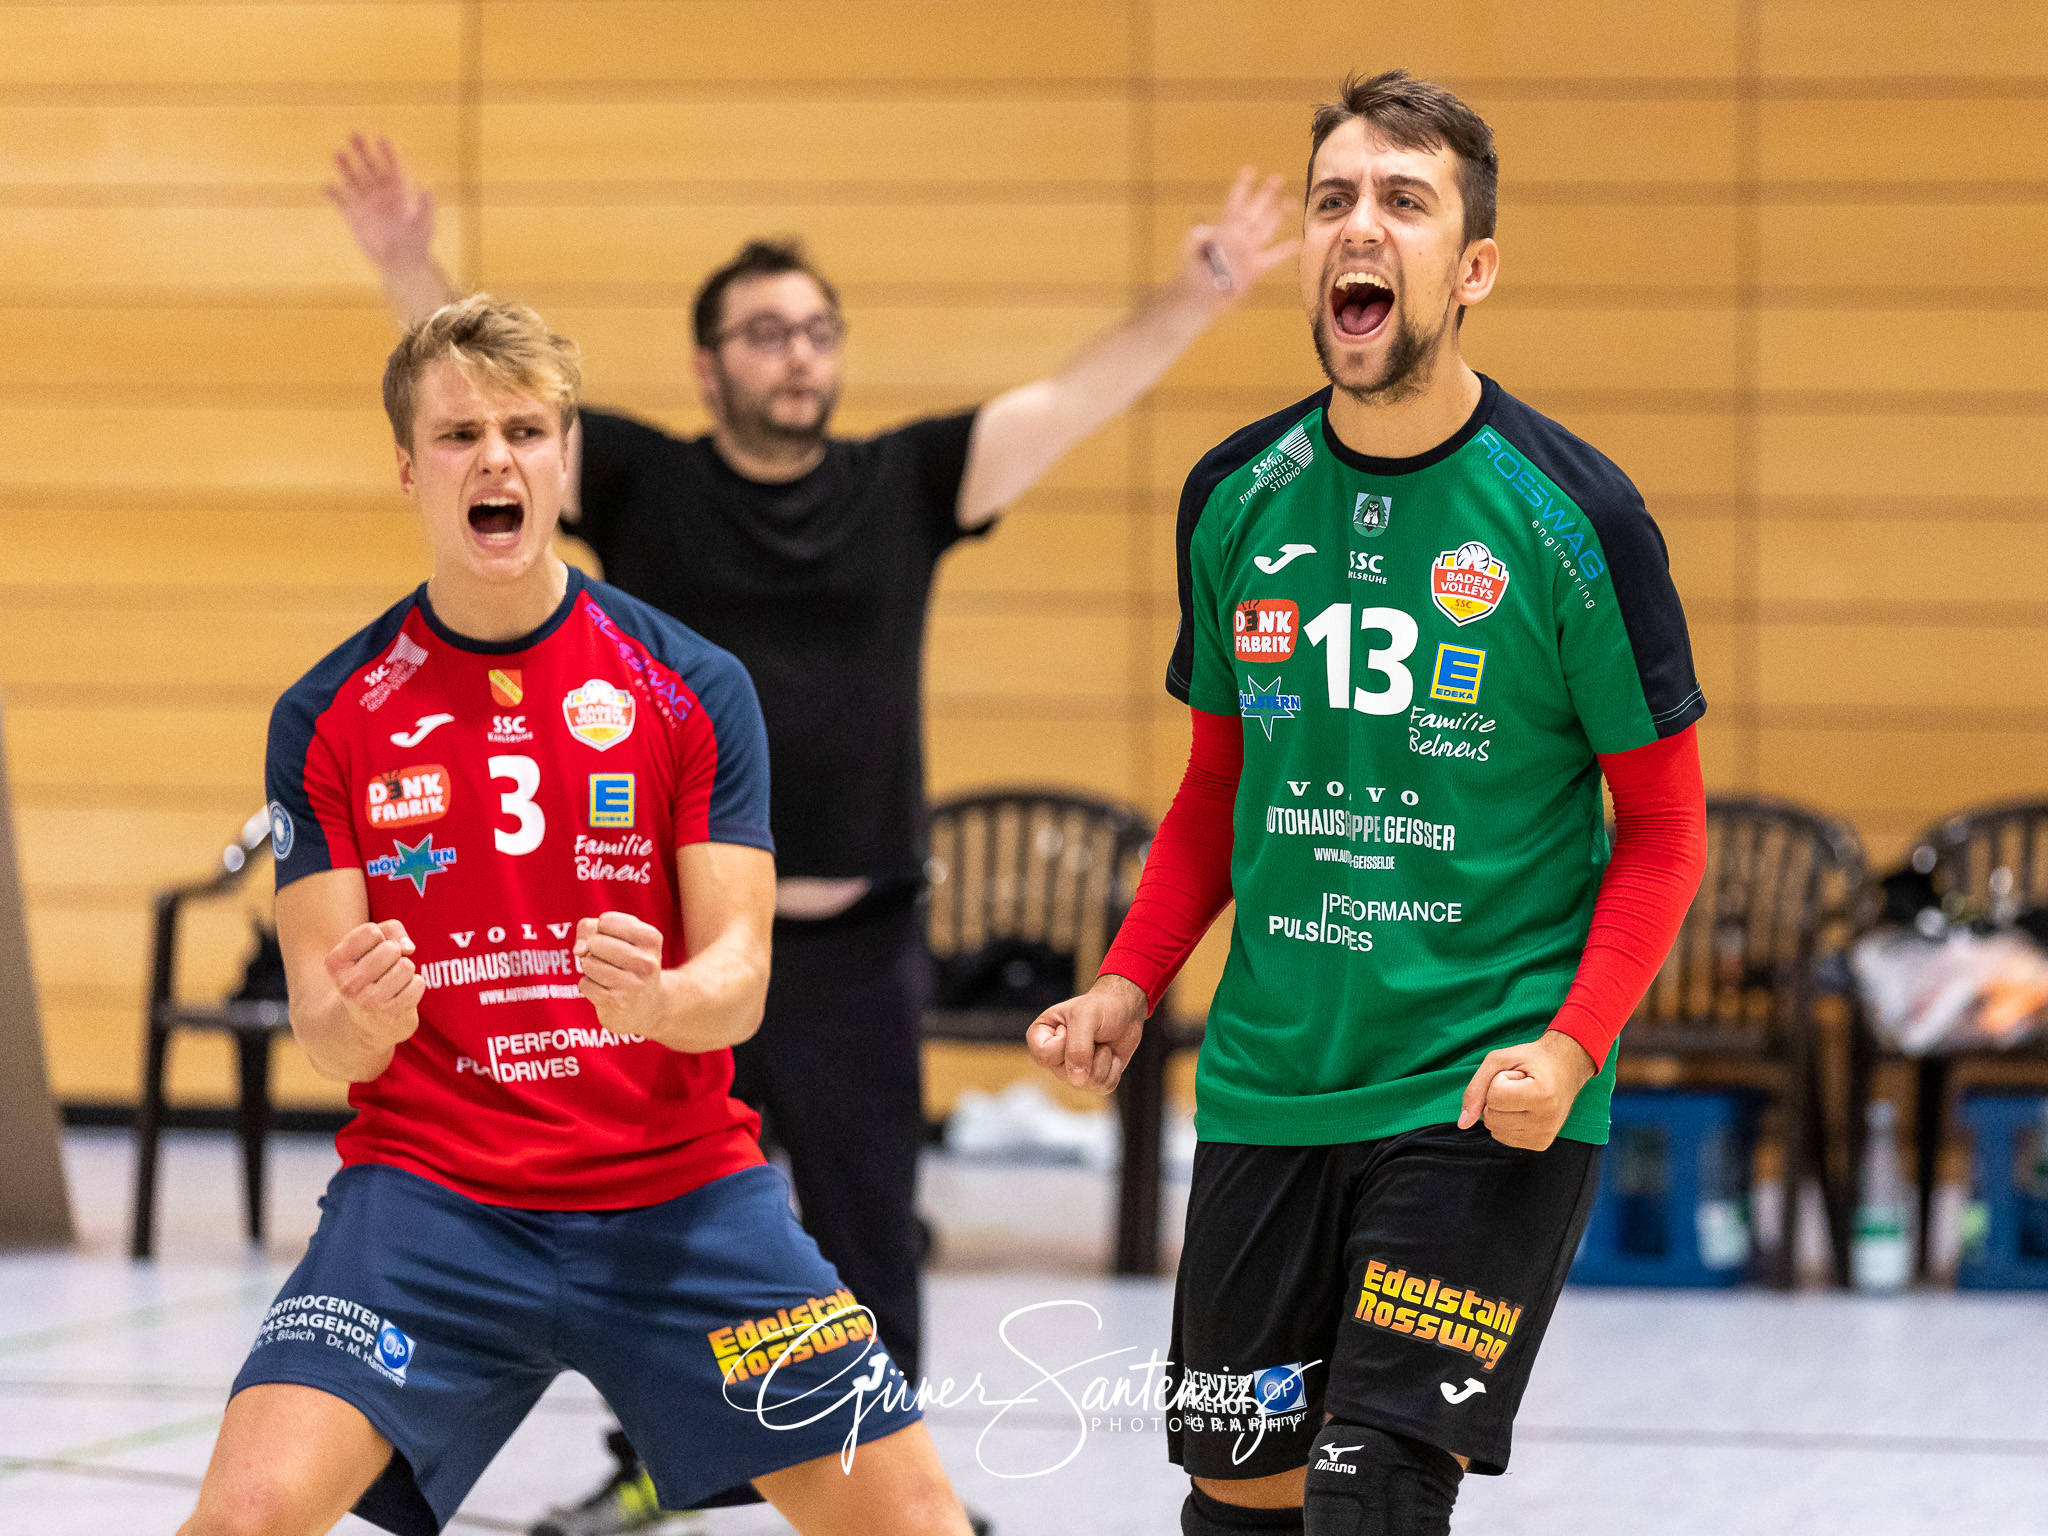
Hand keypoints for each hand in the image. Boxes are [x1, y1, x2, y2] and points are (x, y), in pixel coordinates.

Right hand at [323, 919, 424, 1050]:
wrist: (367, 1021)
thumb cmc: (372, 972)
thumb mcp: (372, 944)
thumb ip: (391, 929)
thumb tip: (408, 948)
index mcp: (335, 962)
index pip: (371, 931)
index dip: (379, 937)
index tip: (371, 952)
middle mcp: (348, 983)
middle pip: (391, 948)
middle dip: (395, 954)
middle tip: (384, 969)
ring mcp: (368, 1001)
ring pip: (406, 966)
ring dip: (406, 971)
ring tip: (392, 982)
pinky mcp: (390, 1013)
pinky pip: (418, 984)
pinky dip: (415, 986)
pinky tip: (401, 995)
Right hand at [325, 132, 435, 271]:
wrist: (402, 262)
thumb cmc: (418, 243)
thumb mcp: (426, 223)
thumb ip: (426, 205)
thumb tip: (427, 187)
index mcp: (399, 192)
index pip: (391, 166)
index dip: (386, 152)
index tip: (379, 138)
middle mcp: (381, 194)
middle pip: (370, 167)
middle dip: (362, 150)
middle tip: (353, 134)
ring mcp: (366, 203)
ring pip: (353, 179)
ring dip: (346, 166)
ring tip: (338, 153)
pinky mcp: (354, 216)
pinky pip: (341, 201)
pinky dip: (334, 194)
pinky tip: (327, 186)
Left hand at [576, 912, 667, 1038]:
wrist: (647, 1006)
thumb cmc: (628, 962)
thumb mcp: (620, 937)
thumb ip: (591, 928)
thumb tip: (578, 950)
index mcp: (651, 939)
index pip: (605, 921)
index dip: (601, 929)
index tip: (614, 939)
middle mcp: (645, 962)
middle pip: (595, 942)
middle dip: (593, 949)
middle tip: (608, 959)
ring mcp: (632, 984)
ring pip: (588, 963)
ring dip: (590, 968)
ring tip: (606, 974)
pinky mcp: (616, 1003)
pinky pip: (584, 984)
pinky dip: (588, 985)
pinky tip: (605, 990)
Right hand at [1025, 974, 1147, 1094]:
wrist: (1124, 1012)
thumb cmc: (1100, 1007)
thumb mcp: (1085, 1016)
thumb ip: (1077, 1047)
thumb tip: (1077, 1081)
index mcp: (1040, 1037)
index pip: (1044, 1056)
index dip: (1063, 1043)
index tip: (1071, 1025)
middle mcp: (1052, 1058)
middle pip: (1066, 1074)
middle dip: (1088, 1052)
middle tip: (1091, 1033)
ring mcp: (1071, 1072)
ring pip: (1086, 1083)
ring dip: (1103, 1060)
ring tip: (1102, 1044)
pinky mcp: (1091, 1080)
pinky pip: (1103, 1086)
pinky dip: (1114, 1068)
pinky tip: (1111, 1055)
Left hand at [1177, 167, 1299, 308]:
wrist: (1196, 296)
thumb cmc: (1190, 270)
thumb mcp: (1190, 250)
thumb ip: (1197, 237)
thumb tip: (1203, 229)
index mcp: (1223, 228)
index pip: (1234, 203)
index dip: (1241, 187)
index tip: (1249, 170)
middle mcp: (1239, 236)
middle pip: (1255, 210)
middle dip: (1266, 194)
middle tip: (1277, 177)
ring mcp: (1249, 251)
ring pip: (1268, 228)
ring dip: (1279, 215)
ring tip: (1292, 202)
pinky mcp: (1256, 268)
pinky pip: (1274, 257)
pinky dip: (1285, 250)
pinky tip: (1297, 242)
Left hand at [1456, 1030, 1598, 1150]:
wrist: (1566, 1067)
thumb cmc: (1531, 1060)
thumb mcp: (1499, 1060)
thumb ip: (1475, 1088)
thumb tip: (1462, 1123)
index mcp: (1542, 1096)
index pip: (1493, 1097)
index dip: (1499, 1080)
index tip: (1520, 1074)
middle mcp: (1546, 1121)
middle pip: (1491, 1117)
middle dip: (1496, 1097)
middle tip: (1521, 1085)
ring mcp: (1545, 1136)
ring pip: (1494, 1130)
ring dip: (1501, 1110)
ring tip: (1523, 1096)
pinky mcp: (1541, 1144)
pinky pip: (1503, 1137)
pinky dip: (1506, 1122)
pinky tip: (1525, 1109)